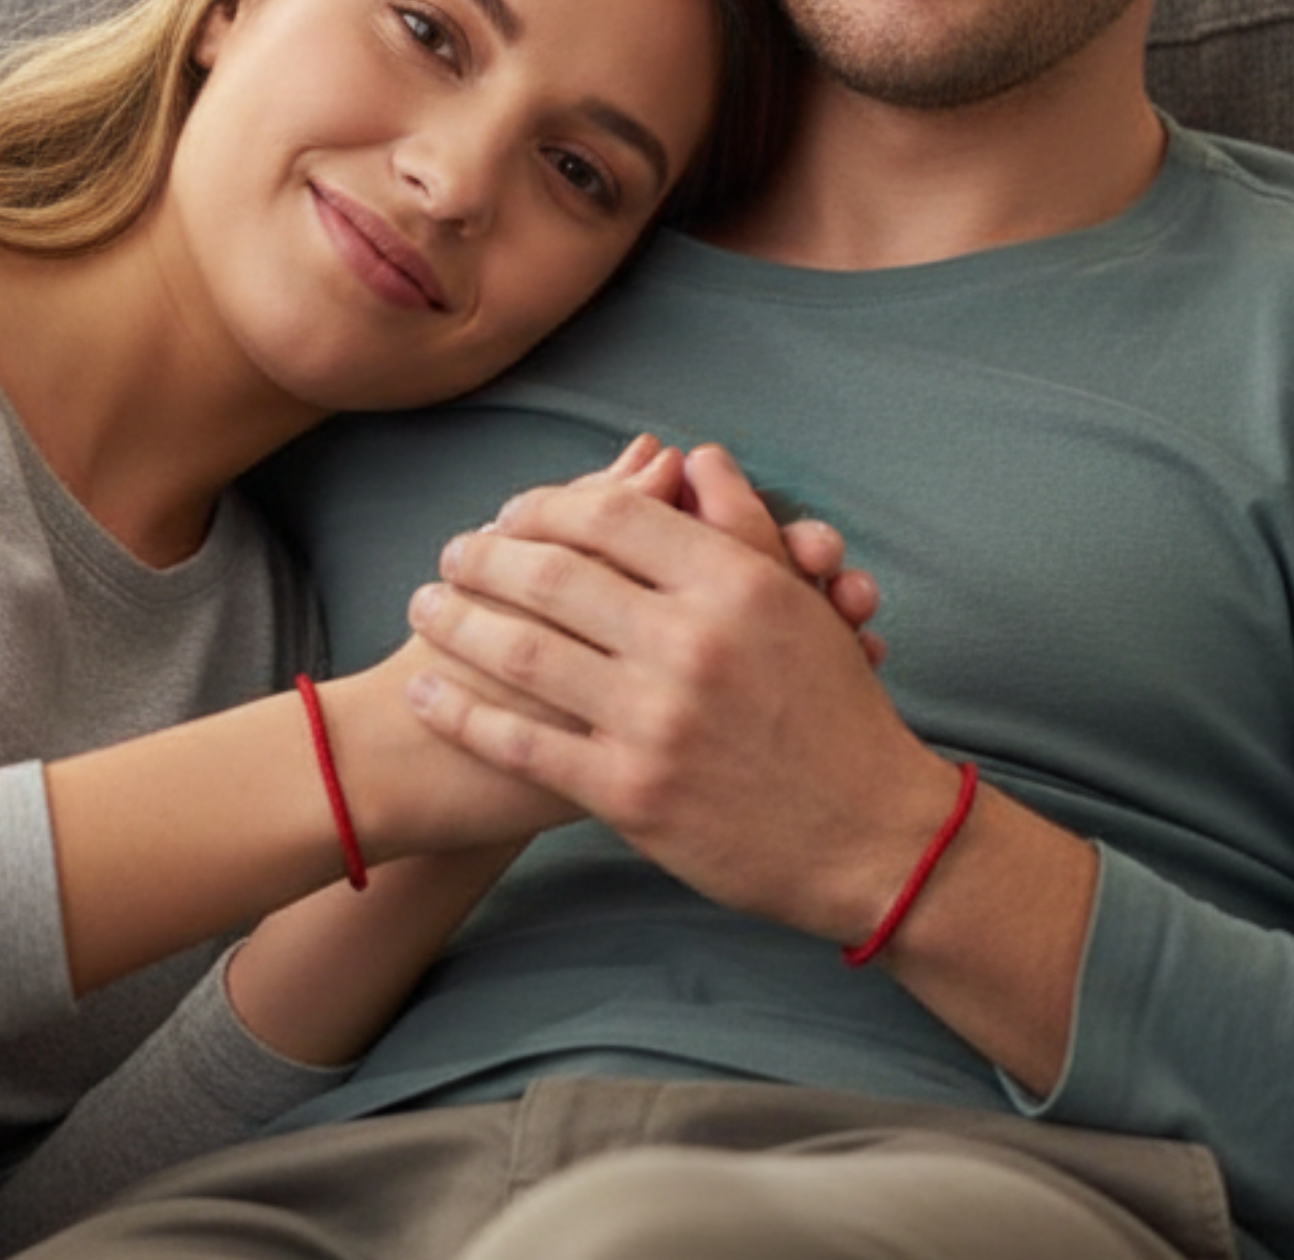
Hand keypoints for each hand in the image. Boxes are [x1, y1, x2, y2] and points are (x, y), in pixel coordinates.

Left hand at [403, 437, 956, 944]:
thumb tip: (686, 455)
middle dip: (484, 556)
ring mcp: (657, 722)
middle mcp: (691, 645)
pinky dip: (463, 712)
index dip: (545, 504)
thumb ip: (740, 521)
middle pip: (553, 575)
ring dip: (458, 622)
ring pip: (525, 653)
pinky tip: (427, 689)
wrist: (871, 838)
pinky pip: (523, 744)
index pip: (611, 517)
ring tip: (423, 604)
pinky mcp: (631, 793)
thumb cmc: (834, 711)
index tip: (510, 512)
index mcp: (733, 585)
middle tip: (450, 552)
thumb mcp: (799, 602)